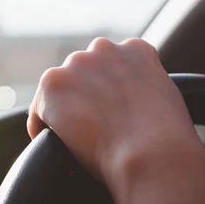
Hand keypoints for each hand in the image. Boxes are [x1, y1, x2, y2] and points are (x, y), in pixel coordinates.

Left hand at [27, 37, 201, 181]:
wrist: (152, 154)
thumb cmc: (166, 142)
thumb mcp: (166, 102)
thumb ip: (144, 91)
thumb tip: (131, 106)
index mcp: (137, 49)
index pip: (111, 64)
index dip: (106, 91)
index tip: (108, 113)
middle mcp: (105, 49)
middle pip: (82, 72)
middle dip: (83, 96)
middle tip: (90, 129)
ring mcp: (76, 64)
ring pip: (59, 90)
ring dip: (62, 110)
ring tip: (75, 139)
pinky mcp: (52, 84)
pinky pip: (38, 110)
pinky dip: (42, 128)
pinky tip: (56, 146)